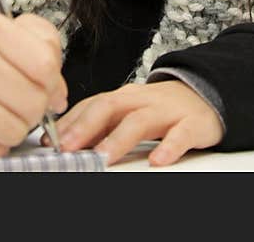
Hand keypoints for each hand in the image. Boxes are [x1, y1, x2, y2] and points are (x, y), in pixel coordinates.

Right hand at [0, 12, 66, 157]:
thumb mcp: (27, 36)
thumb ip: (51, 54)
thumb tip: (56, 97)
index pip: (44, 66)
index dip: (52, 82)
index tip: (45, 83)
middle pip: (31, 101)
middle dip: (36, 108)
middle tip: (24, 101)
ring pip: (12, 130)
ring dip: (17, 129)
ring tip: (7, 114)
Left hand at [48, 81, 222, 165]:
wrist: (203, 95)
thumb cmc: (158, 108)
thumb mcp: (127, 112)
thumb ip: (99, 124)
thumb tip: (62, 140)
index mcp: (122, 98)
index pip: (91, 105)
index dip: (69, 122)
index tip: (49, 141)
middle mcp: (141, 100)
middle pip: (110, 107)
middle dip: (86, 127)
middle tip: (69, 147)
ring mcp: (166, 111)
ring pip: (140, 120)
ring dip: (119, 140)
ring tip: (104, 157)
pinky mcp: (191, 123)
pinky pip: (181, 134)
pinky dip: (169, 146)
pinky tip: (158, 160)